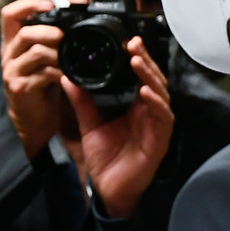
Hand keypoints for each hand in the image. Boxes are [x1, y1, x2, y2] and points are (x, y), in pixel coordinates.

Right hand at [0, 0, 65, 158]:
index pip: (9, 14)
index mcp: (12, 44)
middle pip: (25, 32)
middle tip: (65, 39)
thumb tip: (68, 19)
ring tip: (68, 59)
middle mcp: (8, 56)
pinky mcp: (21, 88)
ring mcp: (12, 72)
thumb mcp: (39, 59)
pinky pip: (43, 74)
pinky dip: (59, 72)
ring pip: (35, 51)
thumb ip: (46, 41)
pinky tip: (66, 76)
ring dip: (57, 53)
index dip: (27, 4)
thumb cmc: (38, 87)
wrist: (30, 120)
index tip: (48, 5)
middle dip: (50, 32)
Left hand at [60, 37, 173, 219]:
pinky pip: (162, 117)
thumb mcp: (89, 124)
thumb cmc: (105, 158)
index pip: (140, 77)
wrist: (108, 189)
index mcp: (135, 107)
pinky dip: (154, 103)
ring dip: (150, 77)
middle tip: (133, 44)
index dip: (138, 58)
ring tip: (137, 62)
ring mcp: (157, 125)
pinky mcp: (160, 140)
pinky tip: (145, 93)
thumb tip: (67, 78)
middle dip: (145, 61)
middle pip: (153, 80)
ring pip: (160, 94)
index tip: (128, 41)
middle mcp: (149, 113)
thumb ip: (81, 101)